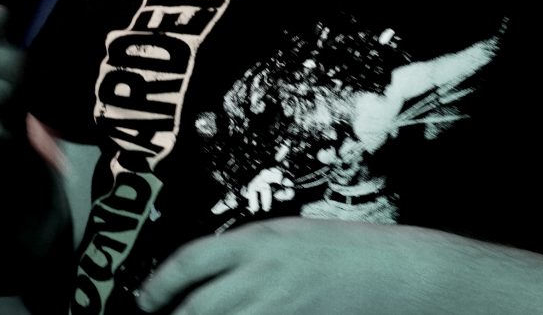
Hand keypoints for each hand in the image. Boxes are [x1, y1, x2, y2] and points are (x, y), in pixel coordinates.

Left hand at [134, 218, 472, 314]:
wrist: (396, 272)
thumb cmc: (349, 250)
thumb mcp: (292, 235)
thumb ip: (250, 253)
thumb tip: (207, 277)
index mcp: (258, 239)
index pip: (189, 260)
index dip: (158, 285)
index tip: (146, 300)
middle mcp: (261, 273)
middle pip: (195, 308)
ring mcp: (277, 306)